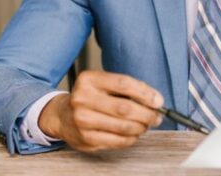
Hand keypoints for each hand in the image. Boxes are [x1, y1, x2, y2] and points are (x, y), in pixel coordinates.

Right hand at [38, 70, 163, 151]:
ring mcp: (83, 120)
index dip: (145, 93)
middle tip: (156, 116)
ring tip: (145, 125)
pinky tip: (133, 134)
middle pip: (125, 108)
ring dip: (141, 127)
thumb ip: (128, 88)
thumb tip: (155, 100)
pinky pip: (118, 141)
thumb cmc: (90, 98)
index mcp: (89, 80)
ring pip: (124, 127)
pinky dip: (132, 138)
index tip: (158, 101)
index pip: (123, 84)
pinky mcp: (86, 139)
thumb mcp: (103, 84)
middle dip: (147, 114)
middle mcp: (83, 99)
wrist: (62, 115)